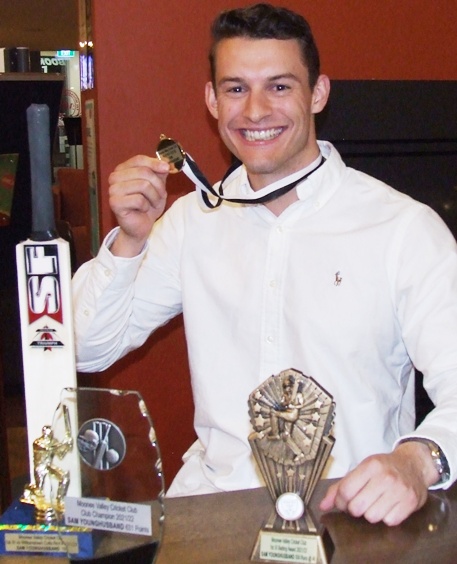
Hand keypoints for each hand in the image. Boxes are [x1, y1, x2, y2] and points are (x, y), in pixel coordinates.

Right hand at [108, 155, 170, 256]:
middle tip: (160, 196)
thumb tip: (166, 162)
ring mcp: (113, 190)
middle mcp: (115, 177)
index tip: (167, 168)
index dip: (154, 163)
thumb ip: (159, 173)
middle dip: (158, 185)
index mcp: (123, 169)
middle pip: (143, 172)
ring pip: (143, 185)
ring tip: (152, 204)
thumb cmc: (147, 205)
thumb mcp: (157, 186)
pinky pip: (138, 200)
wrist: (141, 225)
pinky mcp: (115, 203)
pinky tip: (143, 210)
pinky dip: (146, 206)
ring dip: (154, 197)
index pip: (139, 159)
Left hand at [319, 441, 438, 525]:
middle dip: (354, 509)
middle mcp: (385, 477)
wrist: (413, 465)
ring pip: (372, 517)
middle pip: (357, 507)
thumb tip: (323, 505)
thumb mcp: (361, 470)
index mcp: (371, 466)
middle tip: (359, 502)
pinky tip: (388, 506)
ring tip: (375, 503)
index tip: (342, 501)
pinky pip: (389, 521)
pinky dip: (386, 517)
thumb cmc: (385, 468)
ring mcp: (399, 490)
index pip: (345, 491)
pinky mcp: (410, 503)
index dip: (340, 501)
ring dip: (370, 513)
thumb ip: (340, 487)